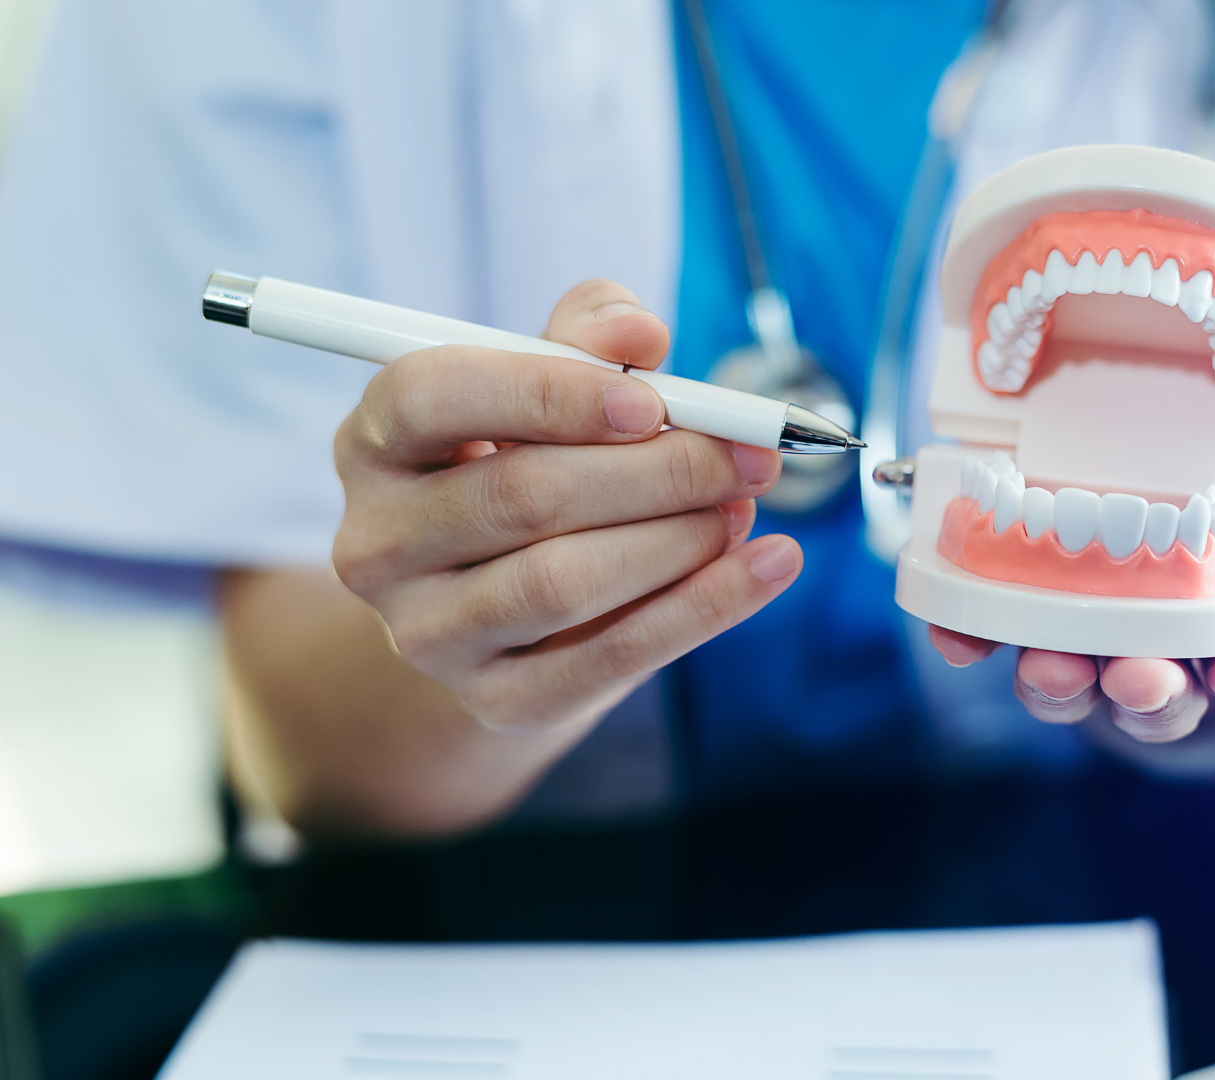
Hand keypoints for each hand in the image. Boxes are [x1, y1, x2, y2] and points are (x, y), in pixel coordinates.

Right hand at [331, 279, 803, 731]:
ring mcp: (427, 633)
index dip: (546, 391)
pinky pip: (610, 657)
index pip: (433, 397)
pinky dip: (704, 608)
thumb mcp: (545, 384)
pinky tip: (769, 565)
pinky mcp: (495, 700)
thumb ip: (587, 336)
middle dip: (657, 471)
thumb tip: (636, 330)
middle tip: (748, 455)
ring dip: (678, 539)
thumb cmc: (531, 462)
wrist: (507, 610)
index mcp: (376, 442)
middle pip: (522, 495)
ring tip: (743, 507)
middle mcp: (378, 543)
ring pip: (563, 581)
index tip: (650, 400)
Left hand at [928, 429, 1214, 742]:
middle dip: (1149, 694)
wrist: (1142, 510)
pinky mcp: (1018, 621)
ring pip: (1074, 687)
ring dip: (1061, 683)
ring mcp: (1085, 645)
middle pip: (1156, 695)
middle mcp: (1157, 654)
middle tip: (1140, 679)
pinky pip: (992, 641)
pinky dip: (971, 640)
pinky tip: (957, 634)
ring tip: (1052, 666)